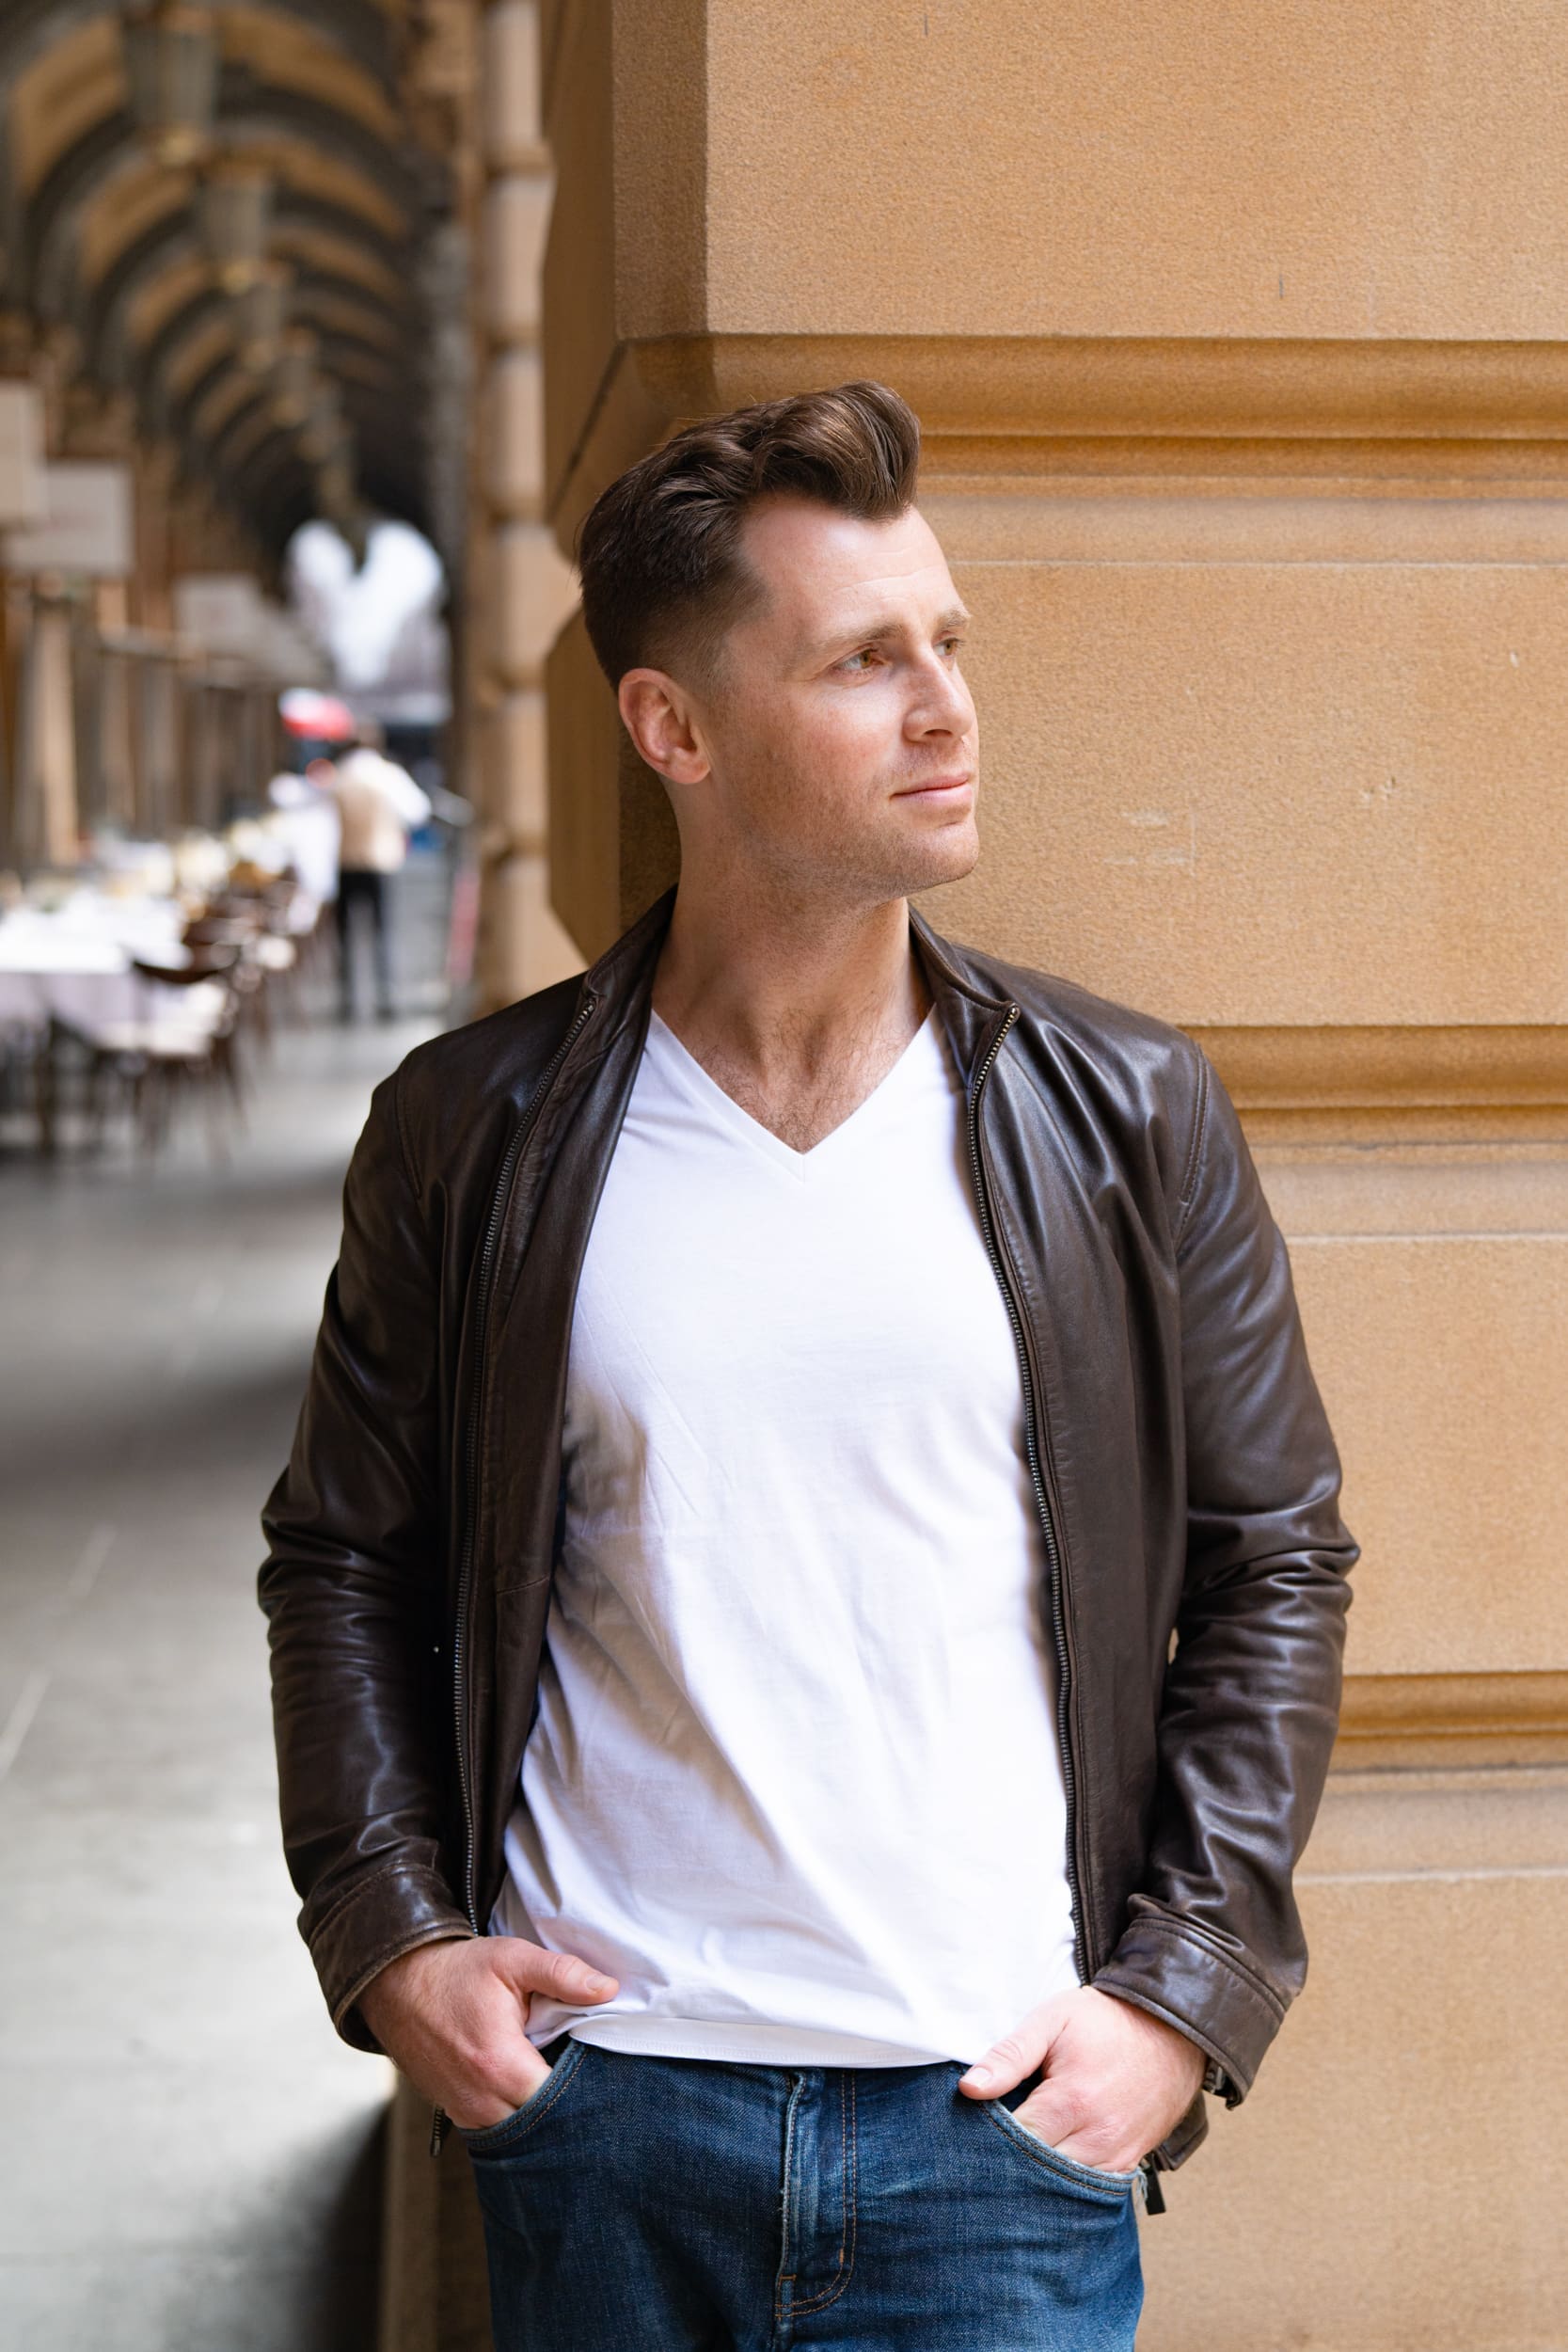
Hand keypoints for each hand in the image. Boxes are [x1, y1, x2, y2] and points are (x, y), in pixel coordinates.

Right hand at [358, 1935, 618, 2128]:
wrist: (399, 1985)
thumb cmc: (458, 1972)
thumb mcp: (512, 1959)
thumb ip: (563, 1974)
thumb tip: (609, 1990)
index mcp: (500, 2065)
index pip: (559, 2100)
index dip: (585, 2089)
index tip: (603, 2070)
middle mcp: (481, 2101)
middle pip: (541, 2124)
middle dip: (567, 2106)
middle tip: (590, 2081)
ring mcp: (465, 2112)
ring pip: (519, 2132)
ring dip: (541, 2113)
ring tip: (562, 2083)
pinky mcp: (456, 2113)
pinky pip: (498, 2128)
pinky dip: (517, 2115)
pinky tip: (532, 2088)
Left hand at [958, 1986, 1204, 2171]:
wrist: (1171, 2031)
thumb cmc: (1104, 2022)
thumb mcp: (1052, 2021)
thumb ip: (1010, 2055)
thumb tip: (968, 2089)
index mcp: (1071, 2101)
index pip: (1013, 2142)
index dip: (986, 2139)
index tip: (970, 2130)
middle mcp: (1097, 2138)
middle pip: (1036, 2174)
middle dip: (1008, 2164)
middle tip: (985, 2149)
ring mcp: (1117, 2156)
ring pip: (1063, 2190)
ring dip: (1036, 2178)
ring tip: (1014, 2157)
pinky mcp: (1130, 2164)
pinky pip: (1091, 2190)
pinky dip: (1067, 2184)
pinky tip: (1048, 2167)